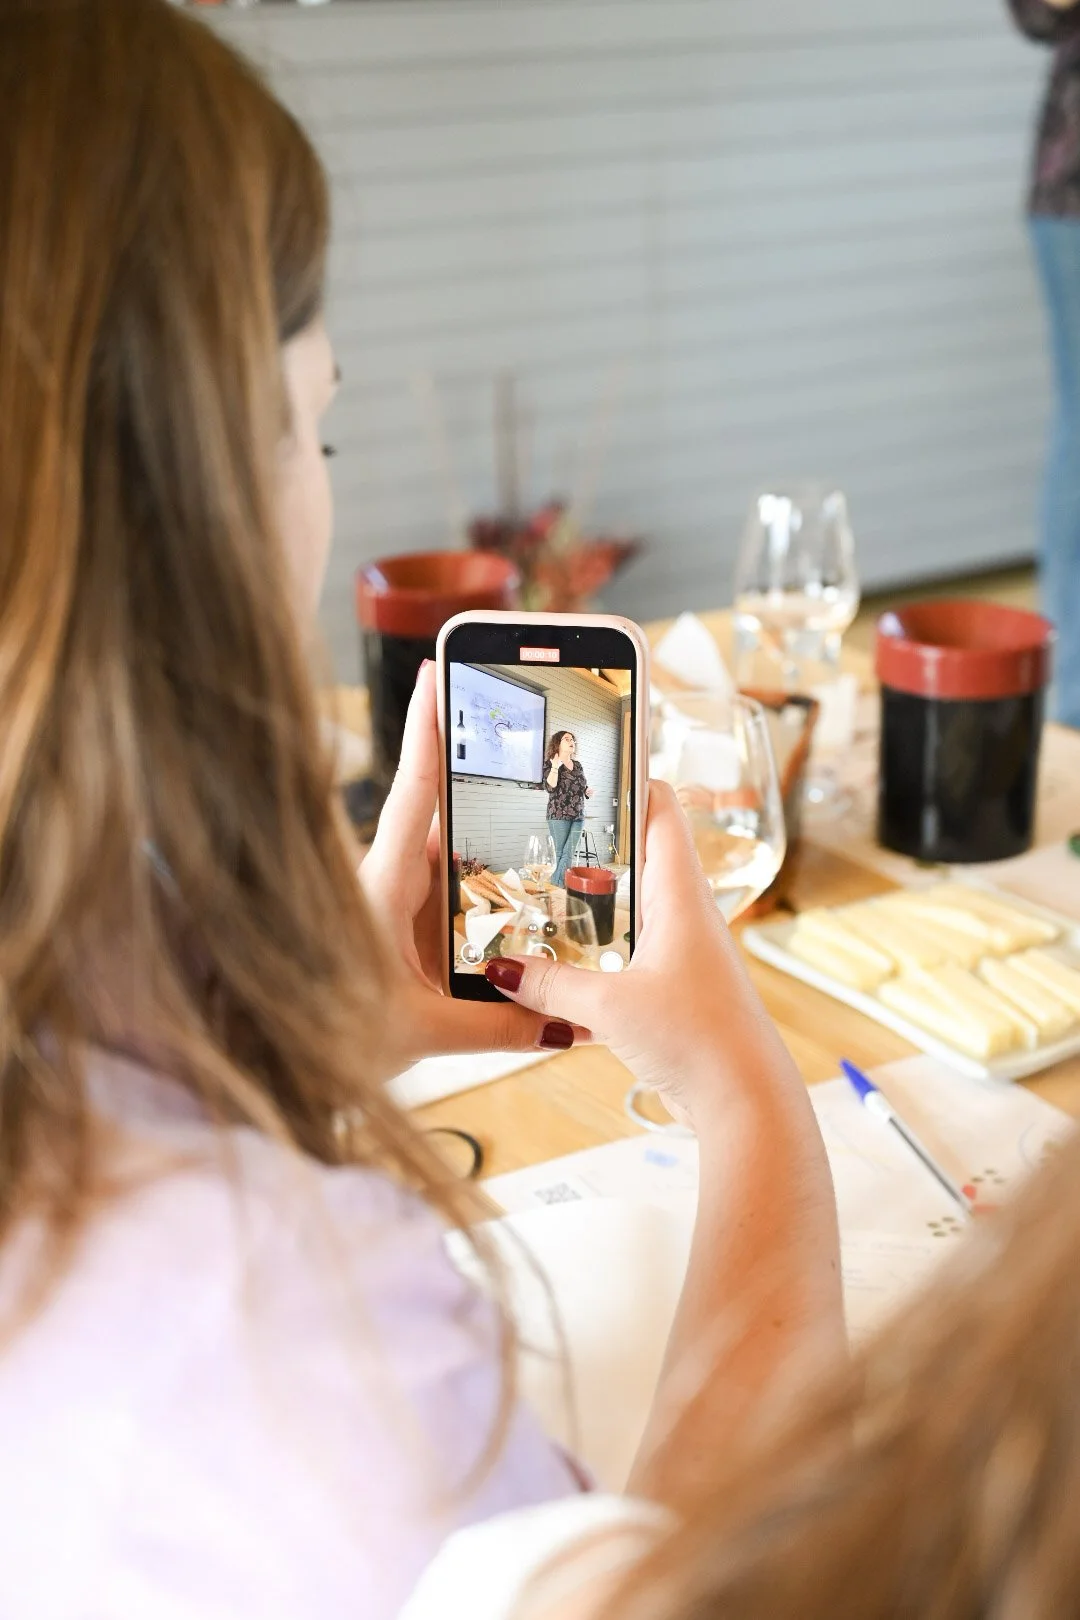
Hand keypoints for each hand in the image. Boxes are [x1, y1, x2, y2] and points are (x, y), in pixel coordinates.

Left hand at [361, 664, 578, 1067]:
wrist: (274, 1059)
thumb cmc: (323, 1035)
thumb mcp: (418, 1031)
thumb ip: (493, 1026)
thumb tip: (561, 1025)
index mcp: (381, 885)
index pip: (412, 792)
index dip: (426, 729)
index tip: (435, 670)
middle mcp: (384, 881)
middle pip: (443, 818)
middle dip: (487, 788)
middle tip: (530, 746)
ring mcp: (388, 901)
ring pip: (446, 858)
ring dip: (488, 849)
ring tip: (546, 833)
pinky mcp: (393, 925)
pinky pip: (442, 893)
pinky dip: (477, 890)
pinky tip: (516, 907)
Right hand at [485, 780, 801, 1127]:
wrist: (747, 1104)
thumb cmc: (699, 1042)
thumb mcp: (609, 1008)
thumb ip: (550, 985)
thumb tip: (499, 970)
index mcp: (680, 895)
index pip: (659, 808)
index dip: (626, 776)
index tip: (585, 758)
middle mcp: (688, 913)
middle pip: (640, 851)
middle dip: (593, 836)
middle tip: (538, 823)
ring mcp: (685, 950)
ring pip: (634, 902)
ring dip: (594, 894)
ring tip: (537, 883)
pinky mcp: (679, 986)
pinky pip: (633, 947)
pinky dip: (599, 943)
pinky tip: (561, 957)